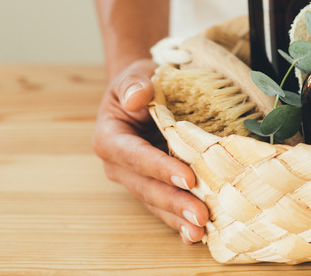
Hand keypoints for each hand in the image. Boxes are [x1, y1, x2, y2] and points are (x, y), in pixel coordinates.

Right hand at [92, 59, 209, 243]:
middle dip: (174, 202)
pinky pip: (166, 205)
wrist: (145, 93)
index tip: (187, 177)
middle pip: (147, 187)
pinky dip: (180, 220)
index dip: (159, 168)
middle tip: (200, 216)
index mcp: (110, 139)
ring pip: (156, 202)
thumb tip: (139, 97)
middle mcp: (119, 165)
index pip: (135, 156)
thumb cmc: (140, 82)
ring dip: (178, 218)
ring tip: (200, 231)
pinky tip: (198, 234)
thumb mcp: (136, 75)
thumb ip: (134, 85)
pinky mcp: (155, 185)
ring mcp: (137, 179)